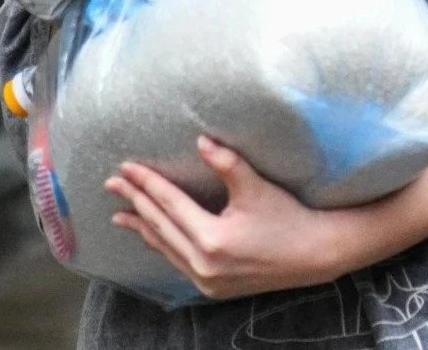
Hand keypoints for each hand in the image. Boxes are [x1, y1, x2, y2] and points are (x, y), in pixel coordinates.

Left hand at [106, 136, 347, 299]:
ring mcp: (208, 280)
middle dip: (134, 202)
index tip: (125, 167)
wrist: (315, 254)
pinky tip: (151, 235)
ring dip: (142, 227)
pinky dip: (161, 245)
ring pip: (165, 248)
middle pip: (160, 226)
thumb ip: (226, 162)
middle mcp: (205, 265)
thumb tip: (201, 140)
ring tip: (119, 213)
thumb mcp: (256, 186)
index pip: (169, 203)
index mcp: (212, 239)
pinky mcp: (213, 287)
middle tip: (111, 184)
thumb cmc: (288, 217)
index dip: (145, 182)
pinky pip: (177, 262)